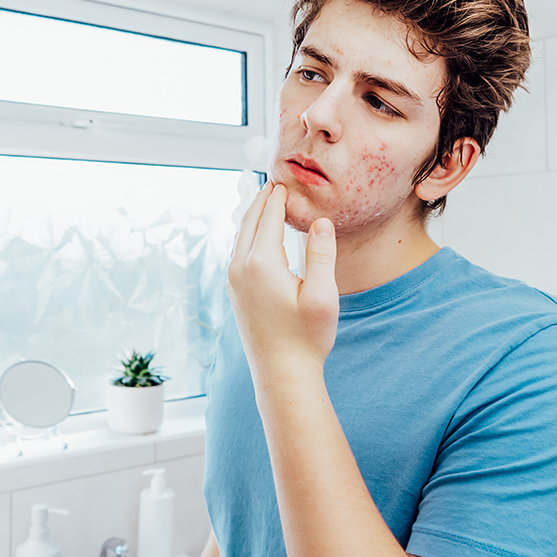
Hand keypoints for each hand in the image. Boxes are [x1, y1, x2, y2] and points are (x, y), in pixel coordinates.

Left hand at [227, 182, 339, 384]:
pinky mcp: (234, 293)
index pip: (269, 218)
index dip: (278, 199)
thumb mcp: (323, 295)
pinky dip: (248, 237)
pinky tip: (259, 238)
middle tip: (273, 185)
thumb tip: (321, 221)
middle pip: (250, 223)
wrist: (281, 374)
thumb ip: (321, 254)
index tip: (285, 182)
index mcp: (262, 263)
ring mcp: (234, 281)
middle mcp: (241, 268)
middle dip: (262, 202)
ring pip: (241, 238)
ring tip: (265, 204)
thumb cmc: (307, 338)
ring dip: (253, 218)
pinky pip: (238, 253)